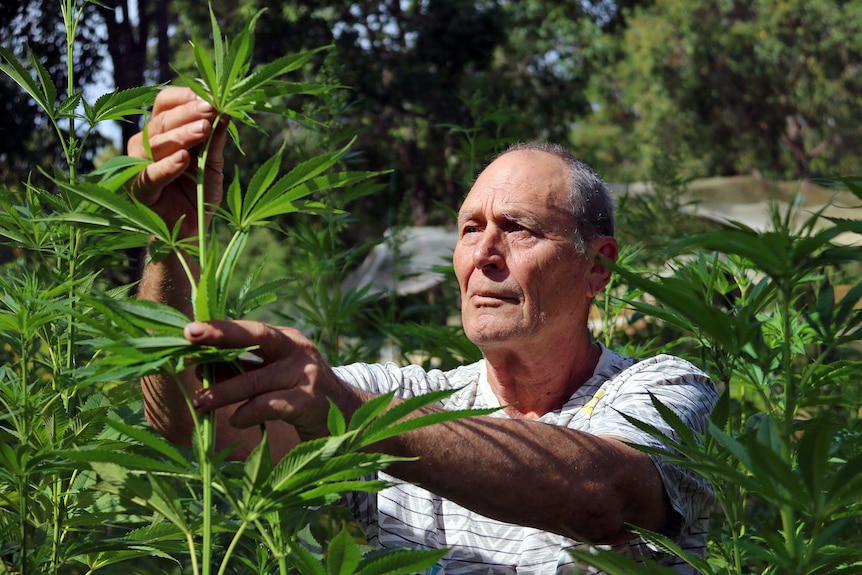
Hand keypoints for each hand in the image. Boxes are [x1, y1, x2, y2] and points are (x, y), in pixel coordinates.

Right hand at [127, 87, 227, 237]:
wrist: (193, 231)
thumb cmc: (201, 193)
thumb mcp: (212, 164)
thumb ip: (215, 141)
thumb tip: (226, 113)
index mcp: (162, 132)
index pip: (165, 103)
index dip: (185, 97)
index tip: (210, 96)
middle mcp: (145, 144)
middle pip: (161, 121)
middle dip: (188, 114)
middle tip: (211, 109)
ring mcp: (138, 166)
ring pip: (154, 144)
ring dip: (181, 135)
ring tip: (203, 130)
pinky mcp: (139, 190)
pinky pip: (150, 175)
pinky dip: (167, 166)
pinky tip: (183, 159)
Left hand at [185, 320, 361, 440]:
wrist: (347, 418)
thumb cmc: (301, 395)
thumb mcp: (275, 376)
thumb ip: (245, 369)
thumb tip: (200, 364)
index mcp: (287, 340)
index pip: (250, 328)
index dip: (220, 327)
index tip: (189, 329)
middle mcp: (298, 350)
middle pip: (257, 336)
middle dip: (222, 334)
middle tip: (189, 335)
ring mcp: (305, 374)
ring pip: (255, 378)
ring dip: (222, 391)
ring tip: (199, 402)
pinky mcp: (308, 401)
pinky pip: (268, 405)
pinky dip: (247, 413)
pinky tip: (235, 420)